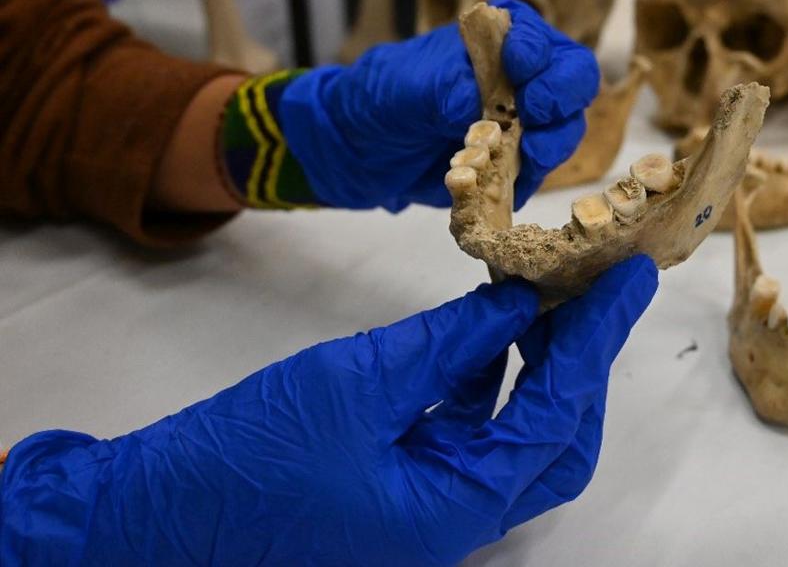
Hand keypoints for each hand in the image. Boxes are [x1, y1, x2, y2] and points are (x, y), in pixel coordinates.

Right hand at [0, 257, 657, 565]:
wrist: (139, 522)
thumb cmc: (242, 462)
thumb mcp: (357, 383)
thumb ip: (450, 342)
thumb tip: (519, 299)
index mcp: (456, 512)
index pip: (557, 416)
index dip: (598, 342)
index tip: (630, 281)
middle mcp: (454, 524)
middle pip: (552, 444)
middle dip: (577, 365)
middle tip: (590, 290)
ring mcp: (423, 514)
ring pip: (509, 438)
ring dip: (529, 368)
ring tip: (539, 292)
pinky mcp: (393, 494)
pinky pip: (461, 436)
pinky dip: (478, 382)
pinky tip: (478, 329)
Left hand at [280, 0, 599, 209]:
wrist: (362, 147)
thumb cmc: (385, 96)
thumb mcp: (408, 84)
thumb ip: (446, 88)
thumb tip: (478, 106)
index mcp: (500, 39)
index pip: (542, 41)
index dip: (540, 54)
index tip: (519, 67)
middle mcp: (523, 76)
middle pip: (573, 81)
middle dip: (561, 98)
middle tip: (535, 115)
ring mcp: (524, 121)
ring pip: (565, 128)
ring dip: (552, 142)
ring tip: (526, 154)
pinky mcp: (517, 162)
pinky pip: (541, 169)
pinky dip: (530, 175)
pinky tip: (507, 179)